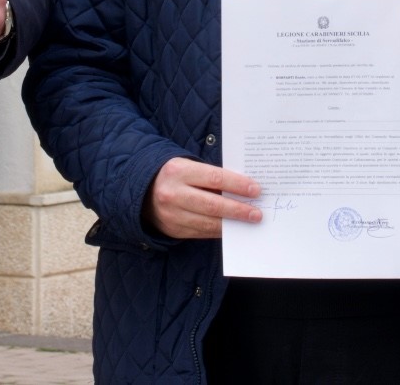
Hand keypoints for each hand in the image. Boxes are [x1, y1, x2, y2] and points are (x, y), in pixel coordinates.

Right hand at [143, 157, 261, 238]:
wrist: (142, 190)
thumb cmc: (175, 175)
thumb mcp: (188, 167)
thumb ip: (211, 176)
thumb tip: (243, 189)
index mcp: (178, 171)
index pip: (214, 178)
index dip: (237, 185)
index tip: (256, 190)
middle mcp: (173, 194)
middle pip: (212, 204)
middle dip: (238, 210)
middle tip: (257, 213)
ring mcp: (171, 214)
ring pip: (207, 222)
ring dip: (231, 224)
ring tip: (249, 222)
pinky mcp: (173, 230)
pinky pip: (201, 233)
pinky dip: (218, 231)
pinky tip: (232, 228)